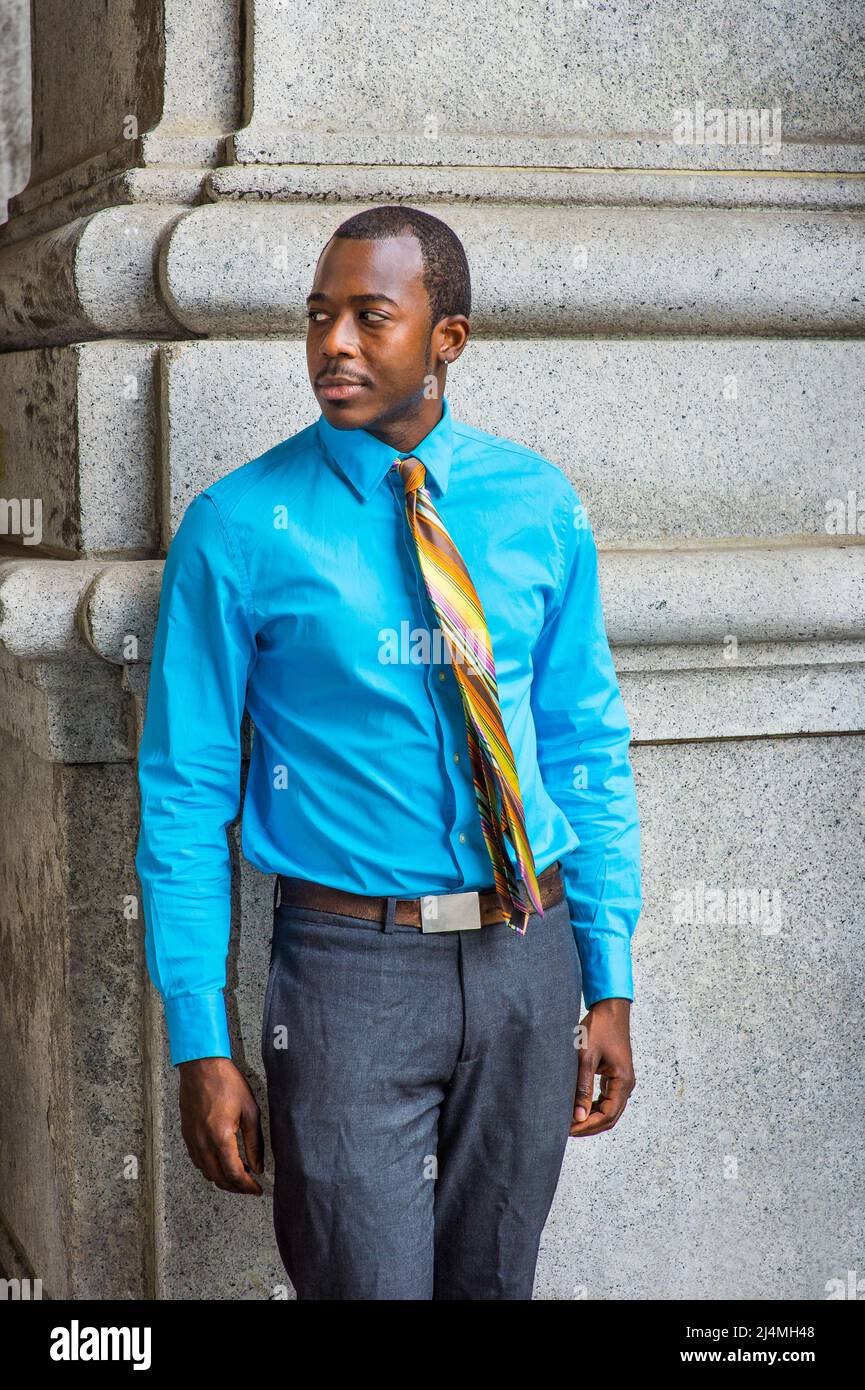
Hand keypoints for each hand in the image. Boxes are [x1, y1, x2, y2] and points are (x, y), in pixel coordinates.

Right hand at [178, 1057, 264, 1192]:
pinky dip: (209, 1169)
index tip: (257, 1189)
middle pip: (218, 1178)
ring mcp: (192, 1140)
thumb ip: (254, 1142)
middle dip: (235, 1187)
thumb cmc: (226, 1082)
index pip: (234, 1174)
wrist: (202, 1066)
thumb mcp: (250, 1110)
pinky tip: (220, 1163)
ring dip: (222, 1180)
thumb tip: (257, 1166)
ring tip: (238, 1177)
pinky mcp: (186, 1134)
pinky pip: (197, 1161)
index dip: (247, 1186)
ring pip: (206, 1172)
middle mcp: (203, 1143)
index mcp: (220, 1137)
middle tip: (249, 1187)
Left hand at [569, 998, 634, 1136]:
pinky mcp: (615, 1076)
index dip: (587, 1126)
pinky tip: (577, 1108)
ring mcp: (622, 1081)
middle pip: (609, 1117)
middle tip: (565, 1130)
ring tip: (569, 1121)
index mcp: (623, 1081)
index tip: (567, 1129)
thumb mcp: (587, 1056)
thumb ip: (582, 1086)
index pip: (607, 1116)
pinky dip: (593, 1107)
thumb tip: (578, 1115)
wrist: (610, 1008)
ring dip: (590, 1118)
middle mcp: (626, 1085)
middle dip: (588, 1126)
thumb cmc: (599, 1027)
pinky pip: (606, 1099)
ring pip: (608, 1110)